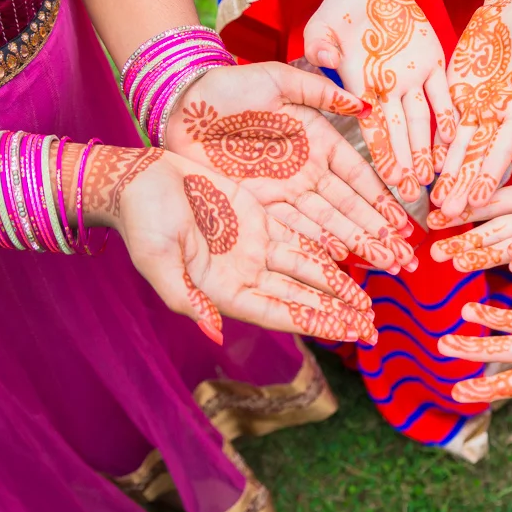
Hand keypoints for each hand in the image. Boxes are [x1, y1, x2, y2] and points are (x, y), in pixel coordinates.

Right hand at [79, 144, 377, 345]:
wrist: (138, 178)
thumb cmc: (142, 220)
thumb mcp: (159, 260)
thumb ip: (186, 298)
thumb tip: (214, 331)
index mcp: (223, 290)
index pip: (281, 313)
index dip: (318, 323)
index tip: (352, 333)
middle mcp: (245, 273)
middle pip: (301, 298)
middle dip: (336, 313)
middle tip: (373, 329)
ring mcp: (254, 246)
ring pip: (307, 270)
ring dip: (338, 287)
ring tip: (369, 302)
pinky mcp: (259, 219)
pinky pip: (301, 238)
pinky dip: (326, 250)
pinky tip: (353, 260)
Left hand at [167, 61, 417, 272]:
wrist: (183, 105)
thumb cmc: (230, 86)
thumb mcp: (279, 81)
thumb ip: (320, 92)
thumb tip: (363, 103)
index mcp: (318, 140)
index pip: (357, 176)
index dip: (381, 199)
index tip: (404, 222)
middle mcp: (307, 170)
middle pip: (348, 207)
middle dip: (377, 232)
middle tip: (405, 256)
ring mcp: (284, 190)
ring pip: (326, 223)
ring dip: (354, 244)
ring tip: (383, 264)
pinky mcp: (258, 204)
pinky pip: (292, 228)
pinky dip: (316, 244)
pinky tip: (340, 260)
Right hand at [305, 0, 452, 203]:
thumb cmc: (337, 12)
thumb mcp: (320, 27)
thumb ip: (318, 44)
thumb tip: (322, 56)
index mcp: (360, 88)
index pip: (371, 129)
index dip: (381, 154)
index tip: (388, 180)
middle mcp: (388, 90)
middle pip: (399, 133)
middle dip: (406, 163)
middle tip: (414, 194)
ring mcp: (411, 77)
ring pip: (421, 118)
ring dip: (427, 146)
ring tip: (434, 174)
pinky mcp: (432, 59)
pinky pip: (441, 89)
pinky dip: (447, 110)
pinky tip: (454, 135)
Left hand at [432, 0, 511, 219]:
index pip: (503, 148)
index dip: (491, 173)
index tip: (480, 198)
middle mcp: (497, 116)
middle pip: (477, 155)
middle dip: (463, 183)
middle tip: (449, 213)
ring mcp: (475, 107)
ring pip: (457, 145)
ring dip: (446, 171)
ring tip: (433, 200)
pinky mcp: (457, 94)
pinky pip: (443, 123)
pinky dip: (433, 144)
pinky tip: (422, 165)